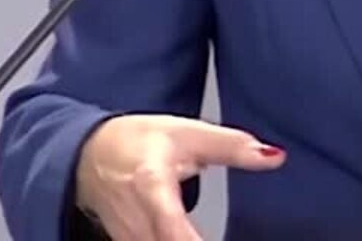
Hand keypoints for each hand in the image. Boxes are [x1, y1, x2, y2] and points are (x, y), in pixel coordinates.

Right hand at [74, 113, 285, 240]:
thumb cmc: (135, 141)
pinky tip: (193, 238)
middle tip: (239, 237)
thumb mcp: (187, 133)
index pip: (173, 228)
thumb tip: (273, 157)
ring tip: (209, 234)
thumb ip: (232, 147)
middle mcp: (136, 219)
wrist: (88, 153)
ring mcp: (128, 238)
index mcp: (151, 186)